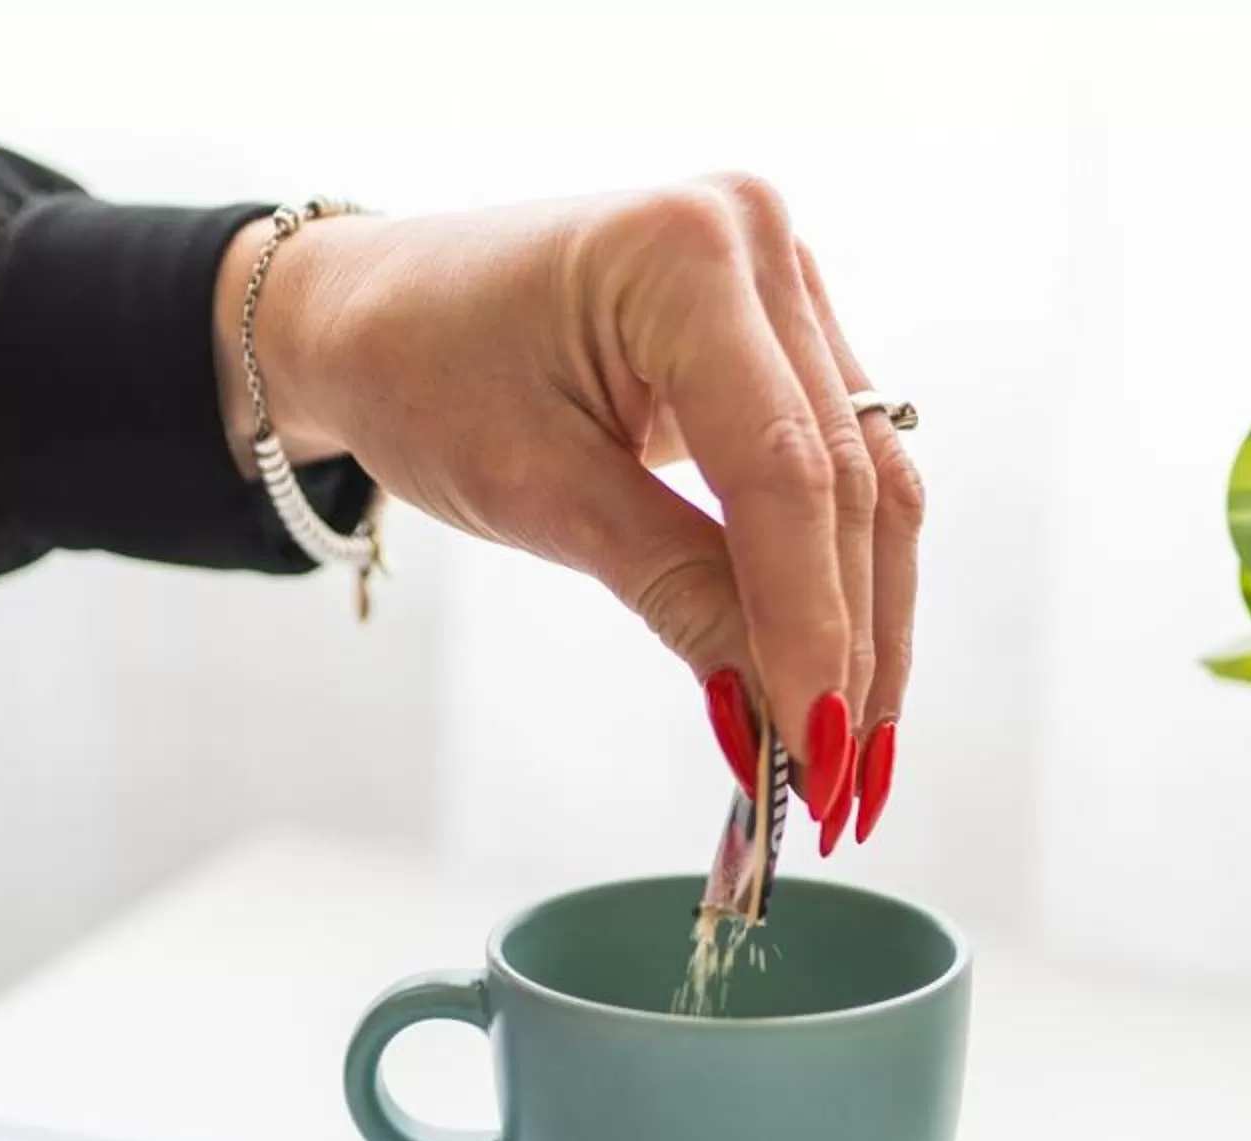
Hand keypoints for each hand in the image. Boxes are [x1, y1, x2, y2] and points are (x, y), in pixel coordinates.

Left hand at [225, 176, 921, 849]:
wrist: (379, 310)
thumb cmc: (423, 375)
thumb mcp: (534, 491)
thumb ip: (672, 588)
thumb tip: (771, 715)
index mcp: (685, 253)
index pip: (784, 471)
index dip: (810, 623)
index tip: (814, 753)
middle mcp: (757, 242)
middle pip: (848, 481)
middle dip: (850, 648)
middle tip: (842, 789)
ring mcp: (784, 279)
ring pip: (872, 484)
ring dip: (869, 628)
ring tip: (856, 763)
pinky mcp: (789, 329)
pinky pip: (846, 468)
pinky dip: (841, 579)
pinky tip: (842, 681)